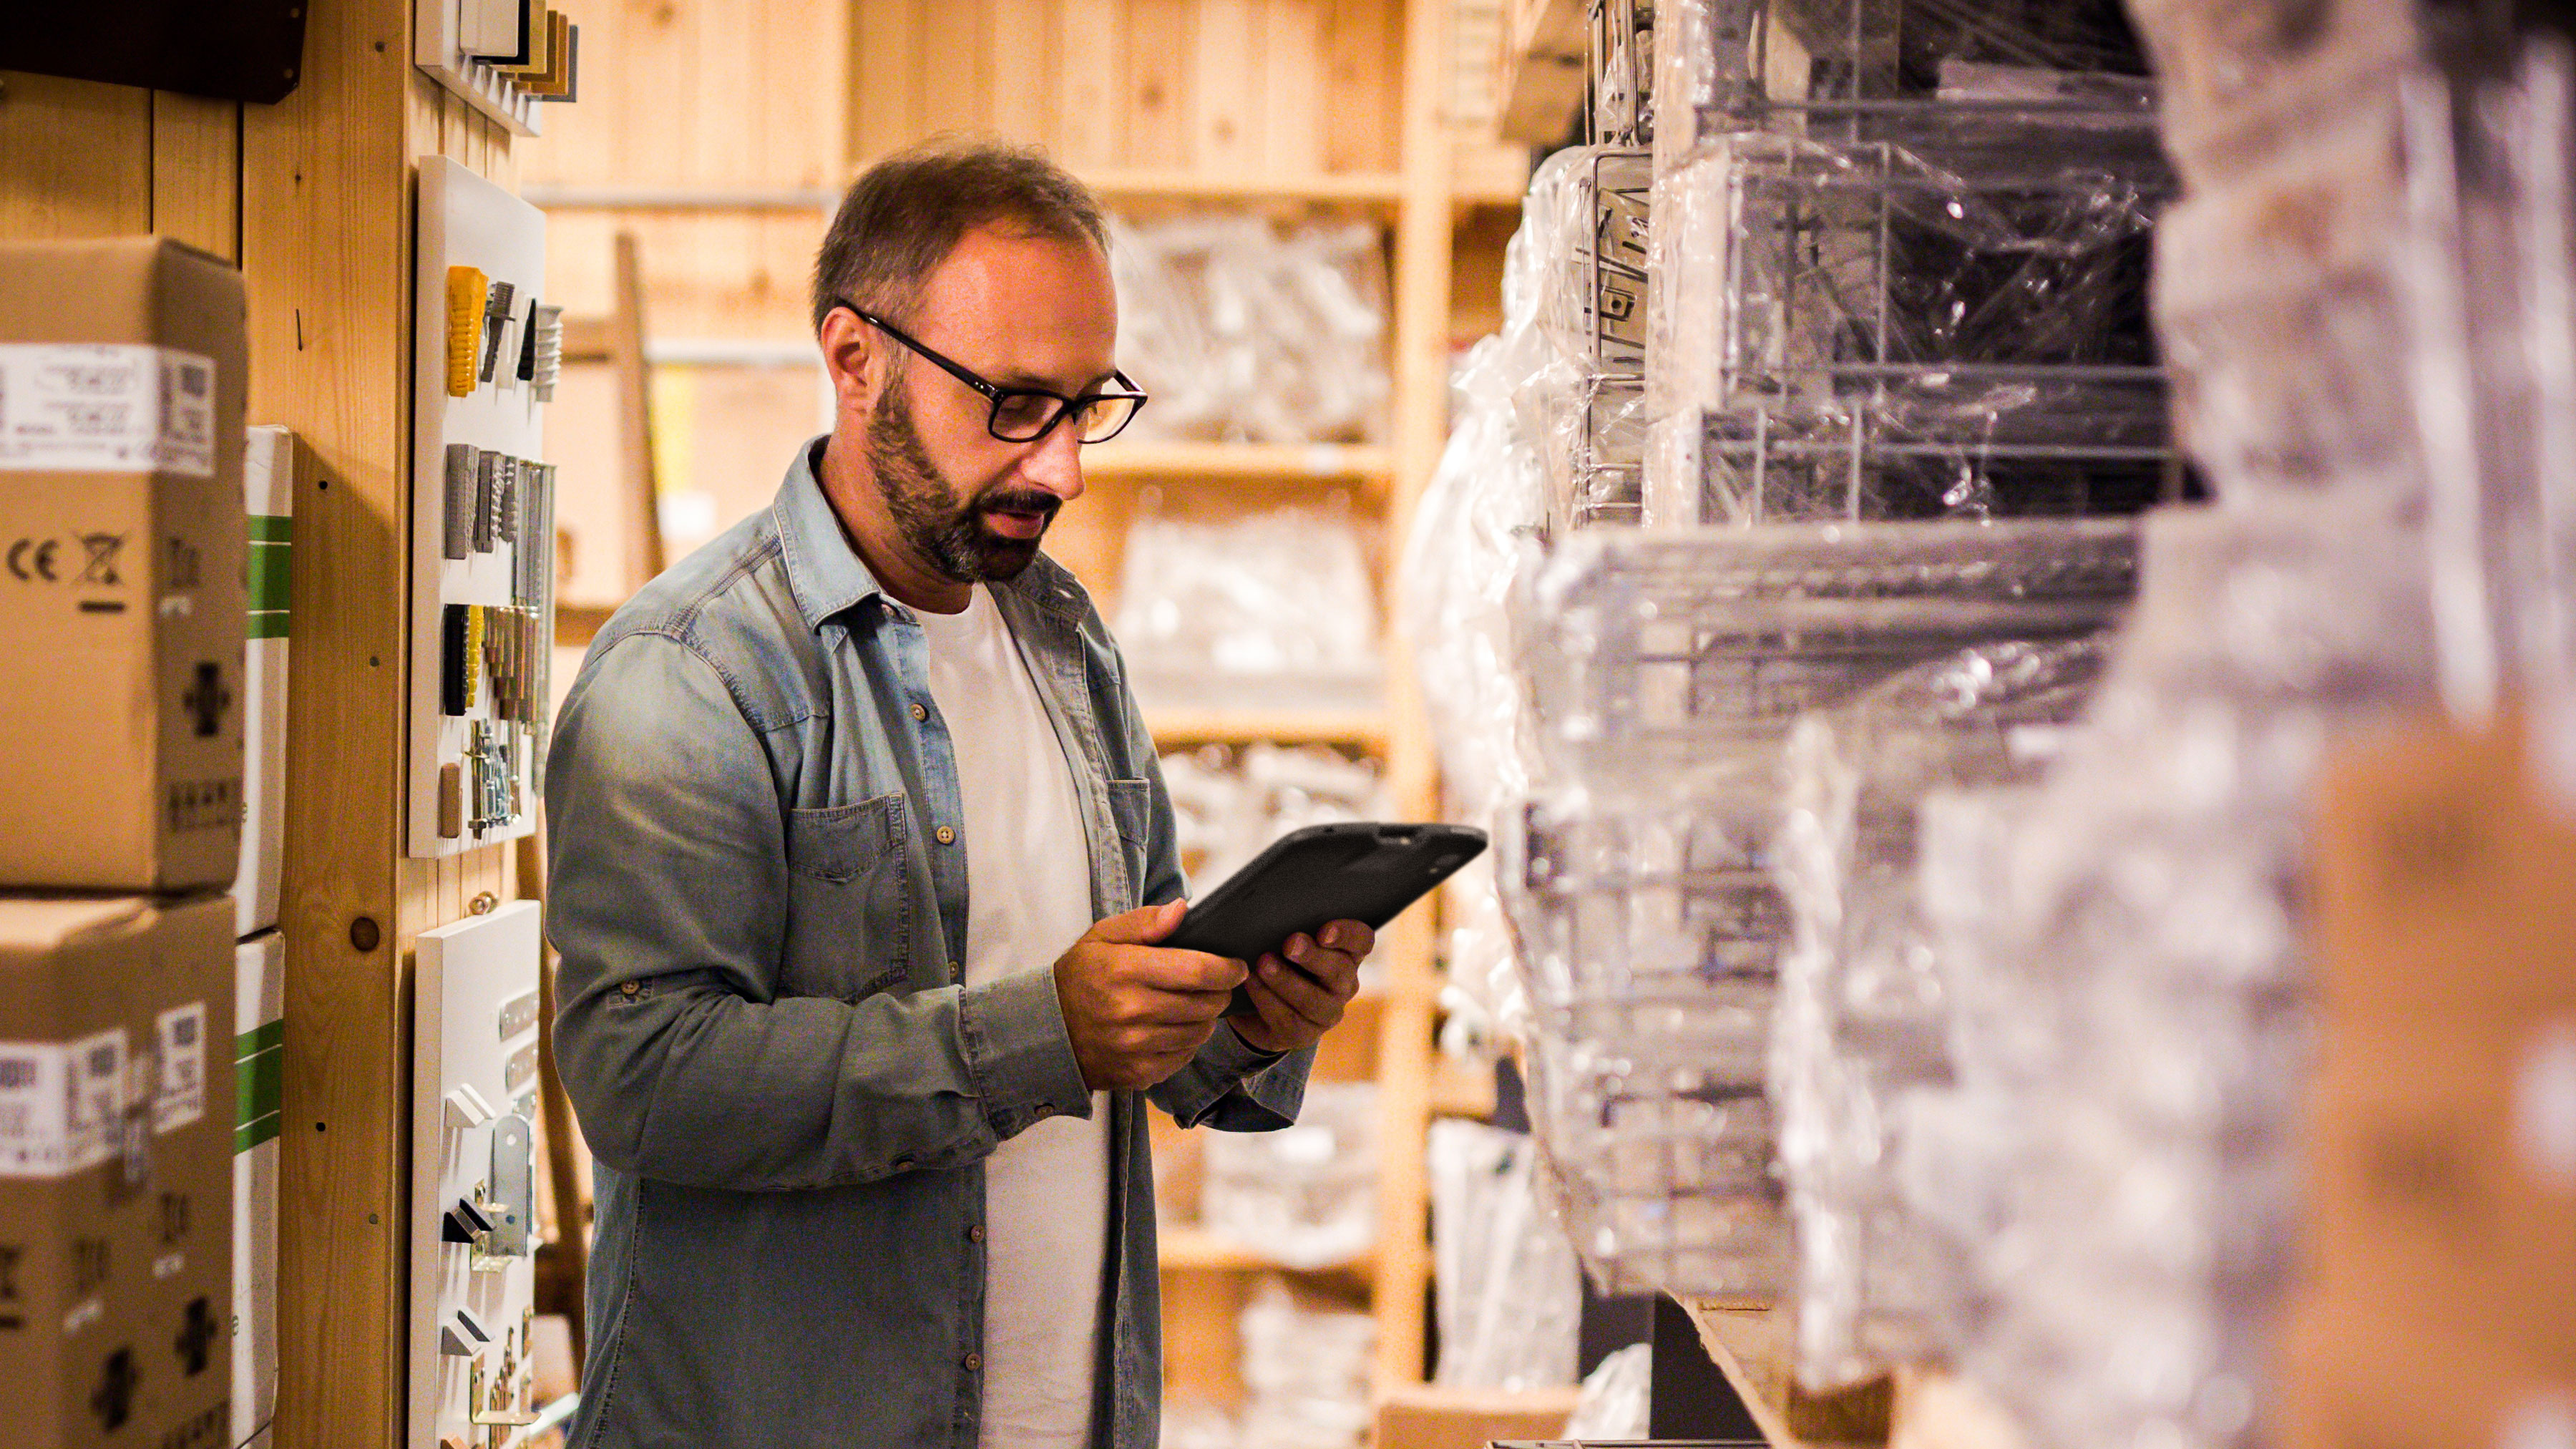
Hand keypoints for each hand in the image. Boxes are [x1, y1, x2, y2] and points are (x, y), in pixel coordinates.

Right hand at [1054, 901, 1247, 1090]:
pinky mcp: (1139, 1073)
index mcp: (1125, 970)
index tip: (1236, 966)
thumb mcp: (1101, 937)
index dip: (1227, 969)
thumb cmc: (1079, 977)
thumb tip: (1182, 911)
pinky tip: (1173, 1029)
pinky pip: (1184, 1056)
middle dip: (1219, 992)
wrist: (1047, 1032)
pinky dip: (1187, 1042)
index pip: (1197, 971)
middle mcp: (1132, 1011)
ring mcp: (1136, 1047)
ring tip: (1192, 1005)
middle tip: (1214, 985)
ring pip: (1199, 1032)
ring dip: (1205, 1018)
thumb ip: (1144, 922)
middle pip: (1205, 1003)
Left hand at [1225, 920, 1372, 1054]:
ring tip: (1263, 964)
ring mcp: (1328, 1012)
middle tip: (1290, 943)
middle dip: (1313, 957)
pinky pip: (1290, 1020)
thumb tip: (1271, 905)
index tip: (1323, 932)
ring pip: (1314, 1001)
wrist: (1254, 1005)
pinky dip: (1268, 1000)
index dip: (1348, 935)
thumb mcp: (1283, 938)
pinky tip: (1251, 983)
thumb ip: (1287, 924)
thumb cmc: (1275, 959)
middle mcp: (1344, 984)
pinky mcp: (1305, 1035)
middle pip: (1340, 971)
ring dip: (1287, 981)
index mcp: (1346, 954)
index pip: (1362, 940)